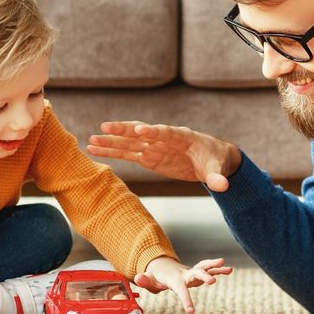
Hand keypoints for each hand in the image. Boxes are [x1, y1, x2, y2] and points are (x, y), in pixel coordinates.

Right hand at [88, 121, 241, 191]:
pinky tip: (95, 149)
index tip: (140, 129)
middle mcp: (165, 139)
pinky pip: (128, 154)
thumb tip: (222, 187)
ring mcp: (155, 148)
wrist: (213, 161)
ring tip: (91, 140)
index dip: (154, 131)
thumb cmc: (217, 161)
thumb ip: (217, 177)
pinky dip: (112, 152)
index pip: (166, 132)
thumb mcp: (219, 169)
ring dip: (111, 142)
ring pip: (130, 142)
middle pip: (142, 132)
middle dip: (124, 130)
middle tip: (105, 127)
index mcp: (183, 137)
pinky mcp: (150, 157)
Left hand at [133, 256, 232, 313]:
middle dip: (203, 276)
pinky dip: (218, 268)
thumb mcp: (149, 281)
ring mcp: (192, 272)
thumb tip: (138, 277)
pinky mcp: (197, 272)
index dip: (185, 300)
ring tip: (228, 268)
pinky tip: (228, 269)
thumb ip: (145, 280)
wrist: (164, 268)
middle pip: (195, 274)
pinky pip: (208, 269)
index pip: (180, 290)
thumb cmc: (157, 278)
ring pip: (204, 268)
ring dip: (215, 267)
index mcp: (174, 280)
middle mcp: (185, 274)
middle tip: (212, 281)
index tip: (191, 312)